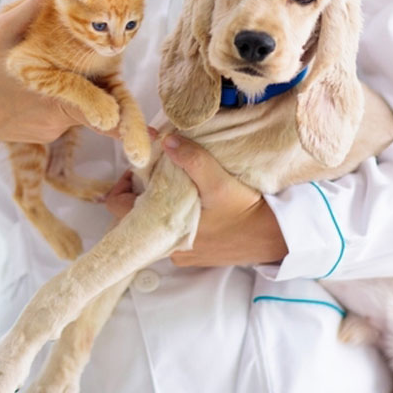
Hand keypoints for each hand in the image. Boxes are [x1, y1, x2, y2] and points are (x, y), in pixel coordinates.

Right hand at [0, 0, 110, 165]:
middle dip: (94, 90)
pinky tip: (32, 98)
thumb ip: (24, 14)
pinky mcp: (46, 137)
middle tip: (82, 74)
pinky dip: (57, 105)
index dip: (121, 119)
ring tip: (39, 83)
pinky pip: (63, 118)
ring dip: (73, 94)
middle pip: (93, 104)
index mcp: (51, 92)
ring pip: (78, 110)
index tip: (145, 129)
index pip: (95, 107)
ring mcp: (51, 130)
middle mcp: (56, 118)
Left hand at [104, 134, 288, 266]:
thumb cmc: (246, 212)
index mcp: (163, 230)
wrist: (274, 238)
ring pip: (153, 222)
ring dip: (159, 200)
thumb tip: (165, 140)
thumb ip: (192, 159)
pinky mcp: (194, 253)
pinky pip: (171, 231)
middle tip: (159, 168)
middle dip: (143, 189)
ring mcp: (180, 252)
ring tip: (175, 179)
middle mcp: (166, 247)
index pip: (117, 208)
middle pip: (135, 214)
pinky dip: (173, 213)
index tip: (140, 166)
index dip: (121, 184)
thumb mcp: (219, 181)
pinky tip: (190, 198)